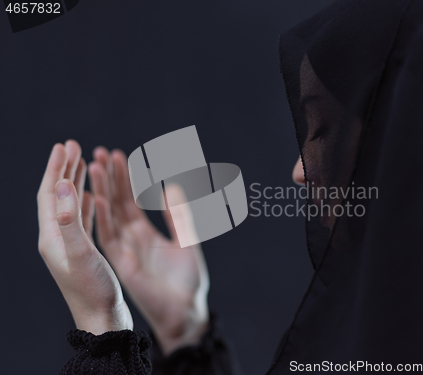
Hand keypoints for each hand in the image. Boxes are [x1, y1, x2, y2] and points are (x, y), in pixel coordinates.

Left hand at [37, 141, 132, 334]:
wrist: (102, 318)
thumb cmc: (94, 290)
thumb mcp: (80, 254)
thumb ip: (69, 219)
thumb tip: (62, 185)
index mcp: (53, 237)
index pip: (50, 194)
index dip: (55, 169)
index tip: (65, 145)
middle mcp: (57, 238)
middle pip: (57, 196)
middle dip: (64, 169)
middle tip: (74, 146)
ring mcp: (69, 245)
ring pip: (69, 205)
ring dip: (74, 182)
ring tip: (83, 164)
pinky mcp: (82, 251)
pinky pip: (80, 219)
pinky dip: (84, 202)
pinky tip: (89, 196)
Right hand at [88, 147, 208, 354]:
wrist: (187, 309)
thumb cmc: (188, 279)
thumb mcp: (186, 239)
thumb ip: (178, 215)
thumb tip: (171, 187)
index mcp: (145, 233)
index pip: (131, 200)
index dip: (126, 178)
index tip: (118, 155)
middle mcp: (131, 239)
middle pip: (116, 203)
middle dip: (110, 178)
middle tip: (100, 152)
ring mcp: (125, 250)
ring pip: (109, 215)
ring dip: (102, 191)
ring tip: (96, 165)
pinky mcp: (123, 264)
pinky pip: (109, 237)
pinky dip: (104, 217)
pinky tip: (98, 197)